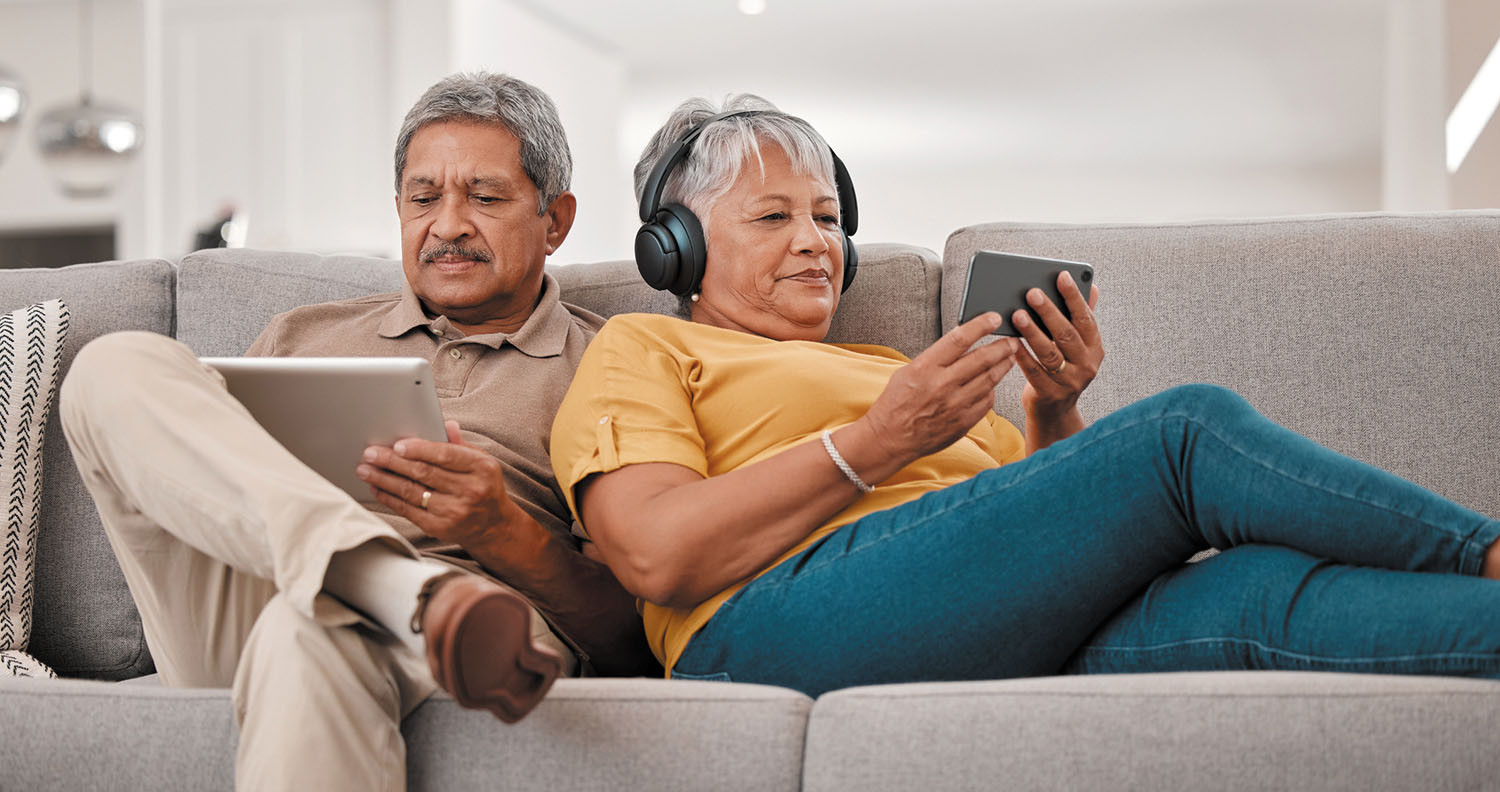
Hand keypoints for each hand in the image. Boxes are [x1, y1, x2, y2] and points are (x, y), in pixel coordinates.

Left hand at [356, 420, 515, 549]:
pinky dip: (390, 498)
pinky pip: (408, 510)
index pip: (446, 455)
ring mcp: (454, 512)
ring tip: (366, 470)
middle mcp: (470, 491)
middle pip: (424, 473)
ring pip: (411, 492)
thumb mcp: (481, 462)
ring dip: (384, 479)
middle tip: (371, 453)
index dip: (419, 449)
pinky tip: (378, 488)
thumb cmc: (483, 486)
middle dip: (393, 462)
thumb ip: (460, 445)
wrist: (493, 525)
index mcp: (482, 469)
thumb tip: (446, 424)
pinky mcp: (439, 528)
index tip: (397, 445)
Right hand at [862, 313, 1017, 461]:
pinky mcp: (963, 422)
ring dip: (1003, 366)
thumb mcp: (908, 371)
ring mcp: (955, 405)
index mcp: (925, 367)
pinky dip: (991, 389)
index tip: (994, 318)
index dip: (980, 326)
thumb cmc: (896, 402)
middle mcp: (942, 385)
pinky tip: (992, 383)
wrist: (890, 438)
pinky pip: (987, 401)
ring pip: (990, 379)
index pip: (959, 339)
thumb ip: (935, 358)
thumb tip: (961, 342)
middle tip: (1012, 340)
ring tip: (1009, 357)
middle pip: (982, 359)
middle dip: (1002, 347)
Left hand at [1012, 271, 1103, 417]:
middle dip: (1049, 311)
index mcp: (1095, 348)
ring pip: (1050, 353)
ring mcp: (1071, 382)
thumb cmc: (1062, 369)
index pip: (1086, 318)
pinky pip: (1034, 372)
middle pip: (1067, 334)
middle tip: (1032, 292)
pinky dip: (1023, 355)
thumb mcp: (1077, 345)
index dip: (1074, 297)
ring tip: (1017, 314)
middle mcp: (1087, 364)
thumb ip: (1081, 318)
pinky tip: (1011, 341)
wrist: (1055, 409)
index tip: (1062, 276)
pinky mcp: (1051, 394)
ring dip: (1033, 332)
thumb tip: (1092, 285)